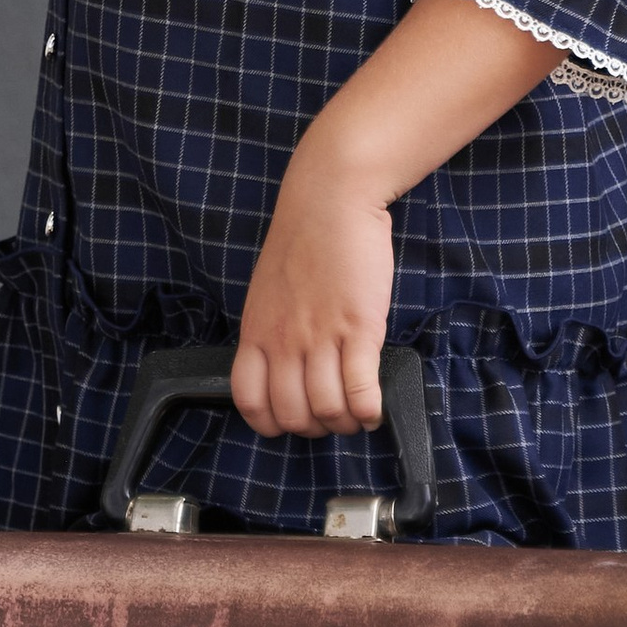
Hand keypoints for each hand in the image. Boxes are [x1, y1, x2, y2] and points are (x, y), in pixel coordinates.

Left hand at [232, 155, 393, 438]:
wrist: (330, 198)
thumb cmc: (304, 239)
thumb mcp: (268, 290)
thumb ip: (273, 330)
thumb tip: (288, 367)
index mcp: (257, 331)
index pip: (251, 401)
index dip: (272, 423)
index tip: (292, 420)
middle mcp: (283, 341)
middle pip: (293, 414)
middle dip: (316, 429)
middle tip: (333, 417)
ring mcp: (320, 336)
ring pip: (328, 410)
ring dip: (346, 423)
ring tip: (358, 413)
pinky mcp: (358, 328)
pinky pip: (361, 390)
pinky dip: (369, 411)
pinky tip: (375, 409)